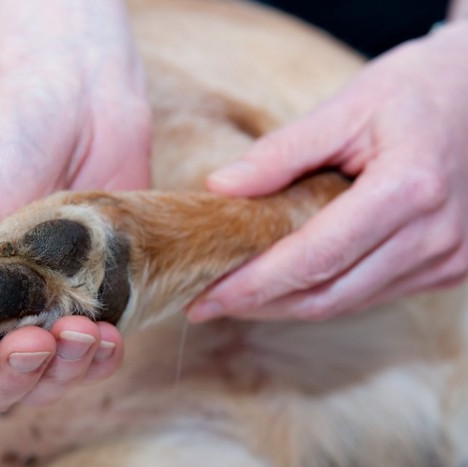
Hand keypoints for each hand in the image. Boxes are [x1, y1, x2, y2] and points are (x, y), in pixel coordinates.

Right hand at [0, 0, 150, 415]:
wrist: (76, 101)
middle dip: (16, 377)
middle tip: (34, 338)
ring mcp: (47, 309)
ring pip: (49, 381)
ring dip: (63, 372)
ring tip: (79, 332)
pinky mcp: (97, 297)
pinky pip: (96, 355)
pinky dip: (101, 358)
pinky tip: (108, 339)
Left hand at [188, 21, 467, 321]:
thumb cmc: (417, 89)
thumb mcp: (349, 105)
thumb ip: (282, 151)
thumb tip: (220, 188)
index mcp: (408, 189)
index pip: (313, 258)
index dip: (253, 285)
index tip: (205, 298)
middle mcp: (434, 236)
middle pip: (328, 295)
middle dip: (260, 306)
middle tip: (208, 303)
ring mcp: (448, 258)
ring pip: (349, 302)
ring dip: (288, 305)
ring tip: (238, 296)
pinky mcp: (450, 266)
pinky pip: (374, 293)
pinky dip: (324, 292)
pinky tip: (288, 283)